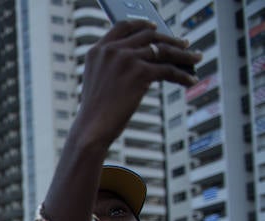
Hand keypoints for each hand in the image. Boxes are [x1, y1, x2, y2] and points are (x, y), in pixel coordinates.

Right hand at [74, 20, 199, 150]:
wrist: (91, 129)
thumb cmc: (96, 111)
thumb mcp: (98, 80)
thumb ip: (114, 64)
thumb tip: (147, 58)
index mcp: (98, 50)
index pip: (123, 27)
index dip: (141, 24)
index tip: (155, 27)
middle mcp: (112, 51)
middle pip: (148, 35)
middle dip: (169, 39)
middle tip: (184, 44)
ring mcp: (126, 60)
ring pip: (163, 50)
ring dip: (183, 54)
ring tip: (195, 58)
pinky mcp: (140, 73)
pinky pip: (169, 70)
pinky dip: (183, 75)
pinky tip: (191, 80)